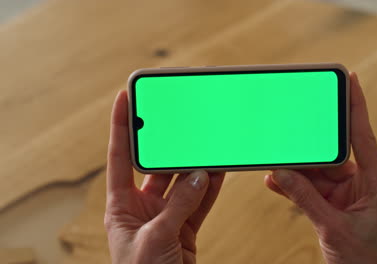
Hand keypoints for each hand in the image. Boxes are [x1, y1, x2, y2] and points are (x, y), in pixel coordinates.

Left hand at [104, 90, 224, 263]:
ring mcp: (166, 217)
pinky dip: (210, 188)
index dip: (121, 127)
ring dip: (196, 167)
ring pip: (183, 184)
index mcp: (121, 206)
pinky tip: (218, 172)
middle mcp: (142, 207)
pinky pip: (200, 202)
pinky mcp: (185, 229)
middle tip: (180, 121)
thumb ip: (178, 205)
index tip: (125, 98)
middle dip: (169, 146)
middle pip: (157, 167)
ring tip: (207, 147)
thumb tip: (199, 176)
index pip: (120, 158)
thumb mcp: (155, 237)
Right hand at [265, 73, 376, 263]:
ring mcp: (349, 193)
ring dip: (296, 170)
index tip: (351, 78)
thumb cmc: (365, 260)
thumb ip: (306, 199)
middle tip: (290, 134)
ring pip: (317, 172)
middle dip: (309, 148)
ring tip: (274, 165)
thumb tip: (280, 173)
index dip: (357, 106)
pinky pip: (312, 188)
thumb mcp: (333, 228)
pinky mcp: (335, 204)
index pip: (364, 136)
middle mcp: (364, 183)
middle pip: (332, 154)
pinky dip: (294, 186)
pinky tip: (275, 181)